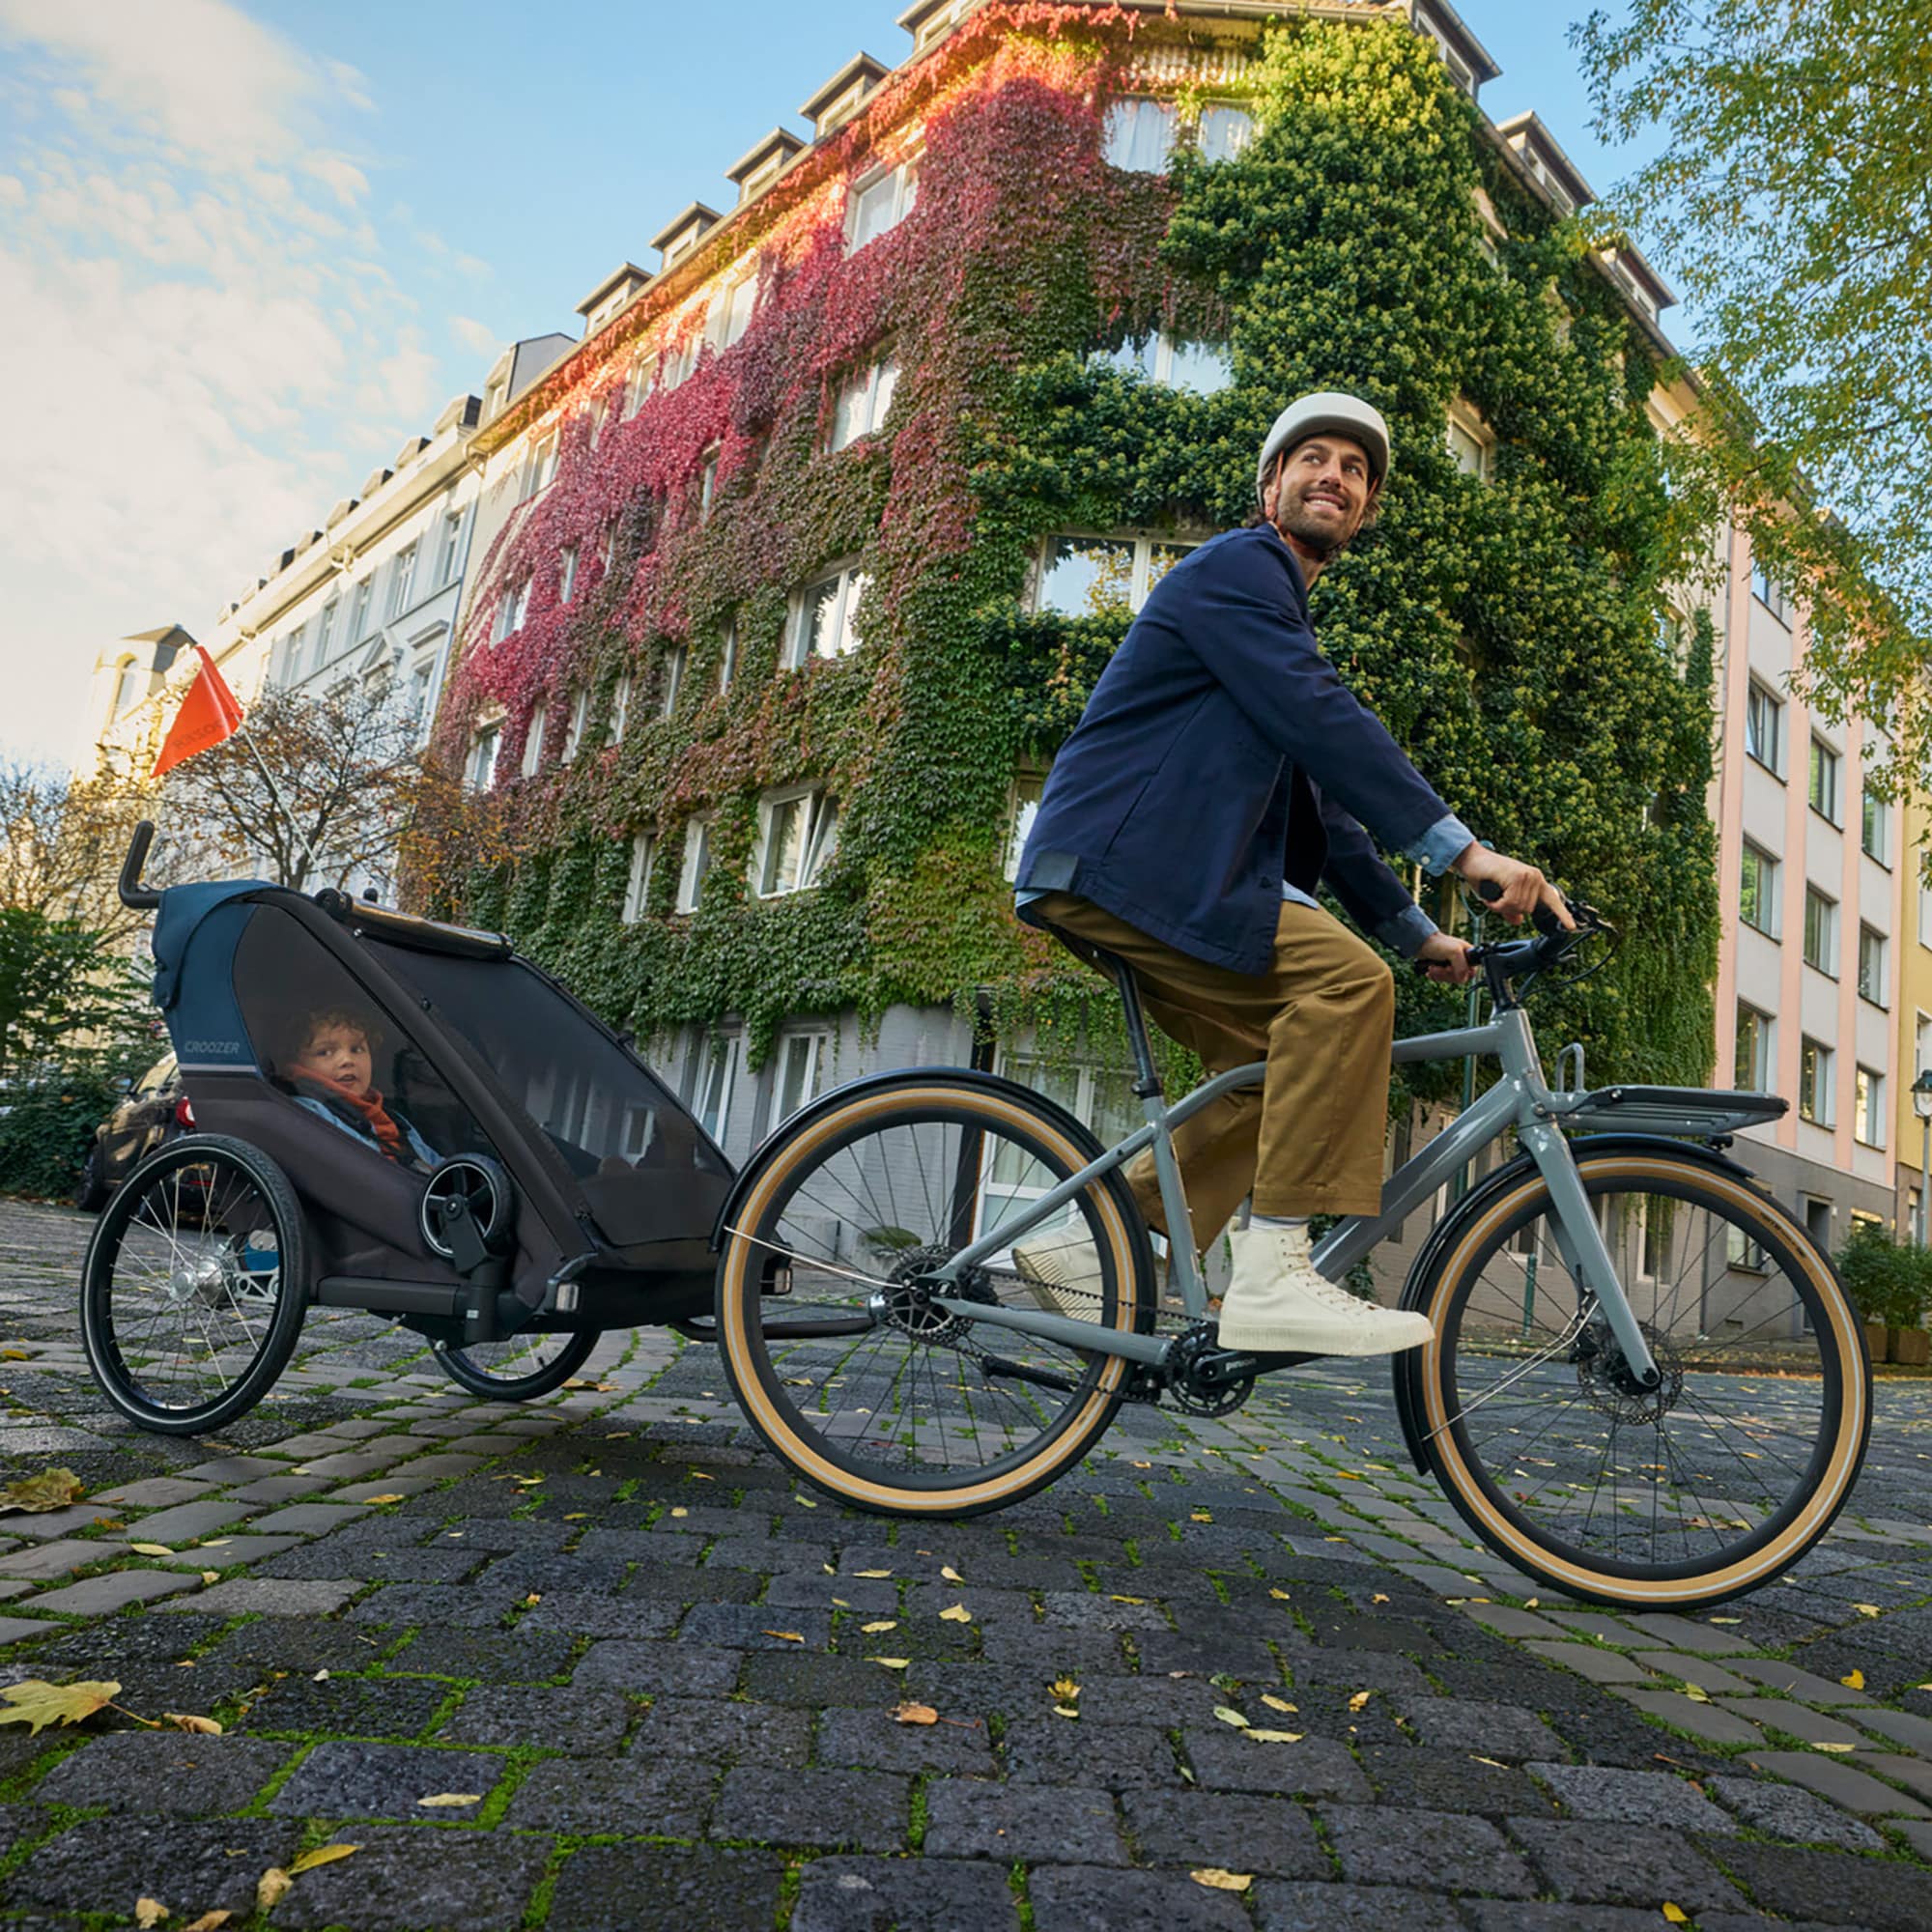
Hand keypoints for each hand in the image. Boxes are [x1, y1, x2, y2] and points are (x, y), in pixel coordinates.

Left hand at [1415, 931, 1477, 983]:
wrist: (1420, 942)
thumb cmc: (1437, 943)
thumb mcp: (1454, 952)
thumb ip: (1462, 966)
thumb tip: (1462, 979)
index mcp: (1467, 954)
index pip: (1471, 971)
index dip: (1462, 974)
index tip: (1451, 969)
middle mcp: (1461, 959)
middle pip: (1459, 977)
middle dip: (1447, 974)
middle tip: (1439, 968)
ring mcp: (1451, 963)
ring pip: (1450, 978)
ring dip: (1439, 975)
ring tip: (1431, 968)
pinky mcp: (1442, 967)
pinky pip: (1442, 978)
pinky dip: (1435, 976)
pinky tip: (1430, 971)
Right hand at [1452, 844, 1573, 930]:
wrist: (1471, 859)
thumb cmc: (1484, 875)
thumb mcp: (1499, 897)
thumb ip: (1510, 909)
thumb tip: (1518, 921)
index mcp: (1534, 880)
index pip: (1552, 900)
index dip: (1562, 914)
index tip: (1571, 927)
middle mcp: (1535, 877)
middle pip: (1527, 910)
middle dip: (1509, 909)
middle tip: (1497, 899)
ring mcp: (1528, 876)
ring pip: (1518, 907)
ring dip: (1501, 906)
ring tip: (1493, 895)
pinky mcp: (1517, 877)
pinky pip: (1509, 903)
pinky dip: (1497, 905)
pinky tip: (1490, 896)